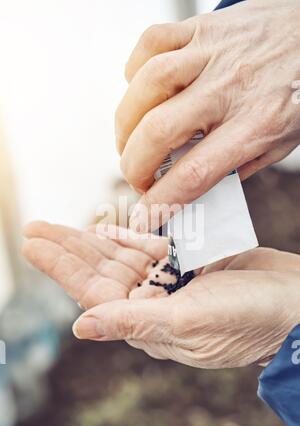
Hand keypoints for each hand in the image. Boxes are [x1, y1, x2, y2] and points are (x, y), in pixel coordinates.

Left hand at [23, 221, 299, 367]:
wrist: (292, 303)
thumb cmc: (248, 319)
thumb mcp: (189, 321)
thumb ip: (134, 323)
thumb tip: (81, 328)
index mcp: (148, 323)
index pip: (93, 292)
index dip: (61, 266)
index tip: (32, 242)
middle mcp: (153, 304)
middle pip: (100, 272)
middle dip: (67, 249)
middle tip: (34, 227)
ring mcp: (170, 282)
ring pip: (121, 257)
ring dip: (91, 239)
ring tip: (59, 225)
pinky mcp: (188, 263)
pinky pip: (150, 246)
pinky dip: (129, 235)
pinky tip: (107, 226)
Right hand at [116, 0, 299, 230]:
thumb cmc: (297, 93)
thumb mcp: (278, 143)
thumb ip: (237, 165)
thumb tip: (193, 187)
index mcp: (256, 124)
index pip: (196, 172)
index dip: (161, 200)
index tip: (145, 216)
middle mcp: (230, 87)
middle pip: (160, 131)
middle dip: (133, 165)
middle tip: (137, 177)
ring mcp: (213, 52)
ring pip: (148, 85)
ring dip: (125, 122)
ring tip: (129, 140)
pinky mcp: (201, 27)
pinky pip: (151, 44)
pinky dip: (133, 73)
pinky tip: (140, 93)